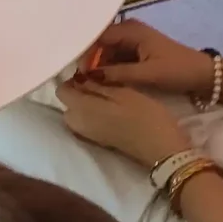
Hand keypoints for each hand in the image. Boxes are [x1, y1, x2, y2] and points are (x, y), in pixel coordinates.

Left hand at [56, 79, 190, 168]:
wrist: (160, 148)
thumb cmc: (145, 115)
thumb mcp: (123, 92)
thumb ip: (97, 84)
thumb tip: (80, 76)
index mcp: (80, 108)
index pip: (61, 90)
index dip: (74, 78)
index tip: (92, 73)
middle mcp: (77, 123)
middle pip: (67, 103)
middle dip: (79, 91)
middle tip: (102, 82)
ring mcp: (87, 134)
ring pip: (76, 113)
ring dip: (86, 103)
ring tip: (108, 94)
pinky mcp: (97, 140)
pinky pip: (85, 122)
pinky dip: (92, 114)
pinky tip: (111, 108)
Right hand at [73, 19, 214, 97]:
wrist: (203, 75)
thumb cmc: (177, 70)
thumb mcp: (147, 74)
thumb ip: (116, 74)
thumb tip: (87, 77)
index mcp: (131, 29)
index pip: (96, 35)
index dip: (82, 51)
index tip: (71, 68)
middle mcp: (129, 29)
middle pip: (98, 41)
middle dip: (87, 59)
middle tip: (77, 78)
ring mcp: (132, 40)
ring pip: (105, 50)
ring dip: (97, 64)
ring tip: (86, 81)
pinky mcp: (136, 50)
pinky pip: (114, 56)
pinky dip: (107, 67)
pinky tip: (101, 80)